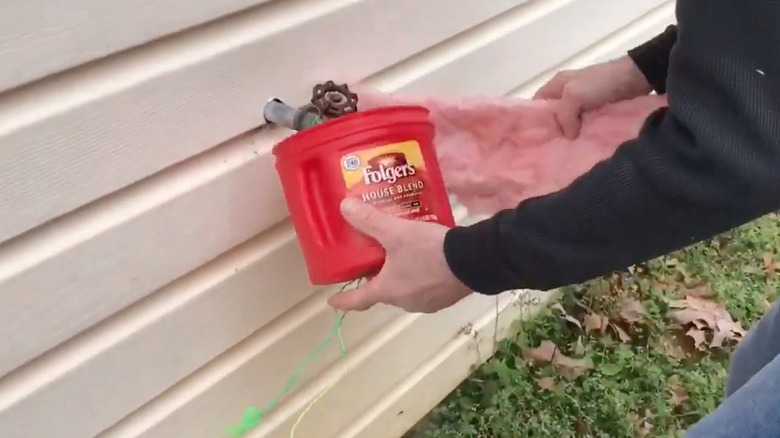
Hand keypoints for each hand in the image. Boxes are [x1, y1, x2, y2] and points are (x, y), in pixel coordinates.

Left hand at [327, 199, 472, 312]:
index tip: (332, 302)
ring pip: (405, 290)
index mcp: (389, 291)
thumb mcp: (397, 232)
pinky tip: (424, 260)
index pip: (359, 301)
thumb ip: (370, 220)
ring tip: (399, 255)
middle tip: (372, 260)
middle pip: (383, 292)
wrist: (476, 261)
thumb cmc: (430, 251)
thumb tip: (344, 207)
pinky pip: (424, 288)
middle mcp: (405, 302)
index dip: (344, 301)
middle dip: (376, 279)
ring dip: (399, 276)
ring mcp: (427, 303)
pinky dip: (419, 277)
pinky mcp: (446, 297)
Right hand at [533, 55, 651, 138]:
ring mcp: (583, 101)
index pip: (537, 104)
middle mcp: (566, 91)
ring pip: (569, 121)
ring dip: (570, 134)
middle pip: (553, 115)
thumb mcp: (575, 95)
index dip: (535, 120)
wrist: (637, 76)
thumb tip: (569, 136)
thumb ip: (564, 116)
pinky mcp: (597, 109)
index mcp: (556, 83)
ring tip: (568, 150)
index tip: (538, 139)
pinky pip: (584, 123)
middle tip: (553, 149)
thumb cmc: (601, 82)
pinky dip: (584, 132)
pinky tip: (584, 144)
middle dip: (554, 130)